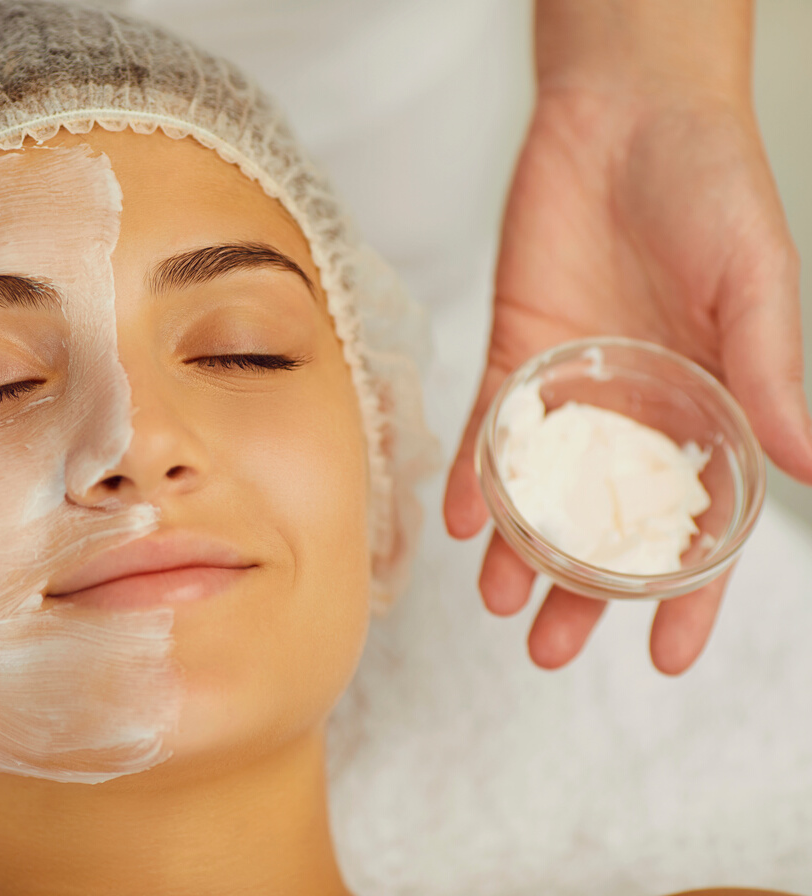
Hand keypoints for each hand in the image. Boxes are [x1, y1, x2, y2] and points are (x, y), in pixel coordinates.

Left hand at [445, 83, 811, 673]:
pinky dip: (468, 473)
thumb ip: (770, 371)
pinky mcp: (514, 354)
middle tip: (549, 649)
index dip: (690, 593)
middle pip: (605, 527)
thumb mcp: (756, 282)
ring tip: (497, 600)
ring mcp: (570, 388)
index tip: (670, 656)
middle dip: (580, 593)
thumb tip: (808, 466)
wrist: (625, 117)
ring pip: (539, 492)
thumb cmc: (712, 187)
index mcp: (708, 409)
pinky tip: (454, 518)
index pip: (701, 525)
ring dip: (516, 548)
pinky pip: (485, 429)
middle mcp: (636, 413)